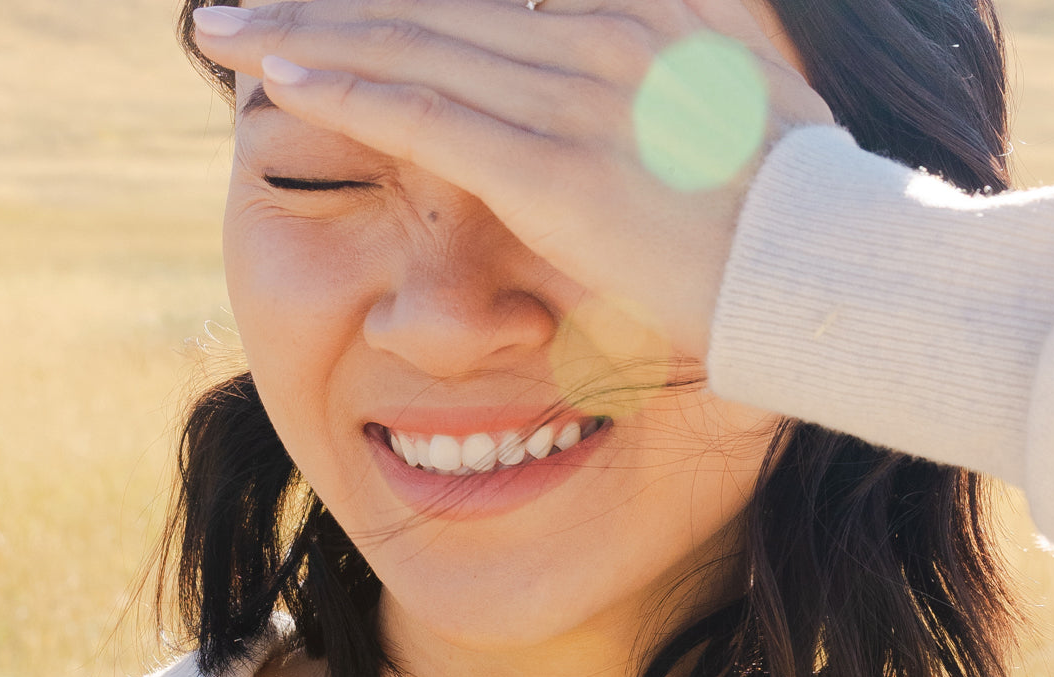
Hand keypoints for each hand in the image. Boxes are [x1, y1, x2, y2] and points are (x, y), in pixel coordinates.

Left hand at [192, 0, 832, 360]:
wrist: (825, 273)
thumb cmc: (788, 214)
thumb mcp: (750, 101)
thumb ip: (687, 57)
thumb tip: (646, 66)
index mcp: (643, 15)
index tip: (339, 0)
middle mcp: (603, 36)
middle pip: (435, 4)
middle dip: (329, 2)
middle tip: (245, 2)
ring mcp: (577, 98)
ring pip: (414, 49)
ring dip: (308, 35)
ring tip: (229, 28)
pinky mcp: (555, 171)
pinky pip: (429, 118)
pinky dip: (349, 92)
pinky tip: (280, 75)